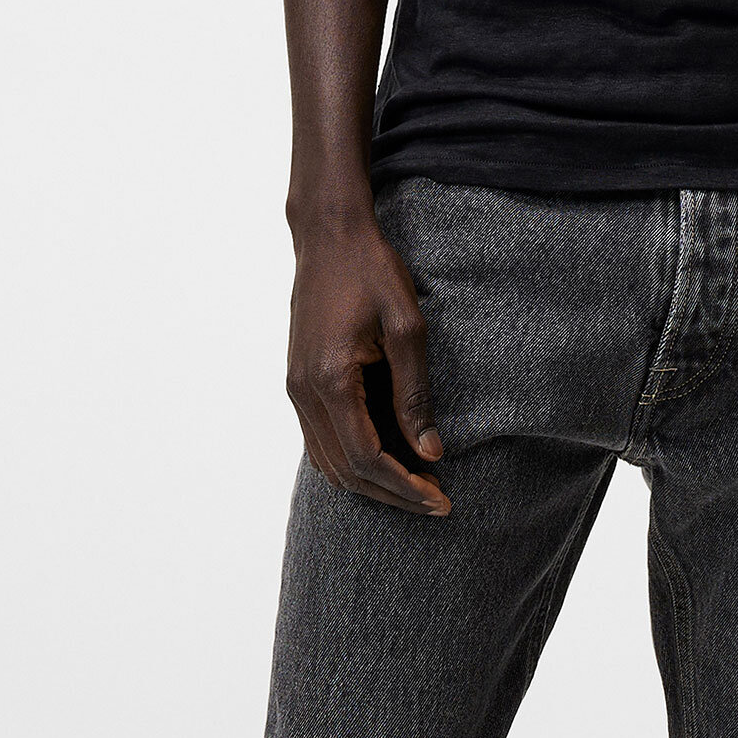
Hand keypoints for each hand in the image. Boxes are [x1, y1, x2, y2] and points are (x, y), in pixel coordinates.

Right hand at [285, 215, 449, 513]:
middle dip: (392, 494)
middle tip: (436, 502)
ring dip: (371, 483)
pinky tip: (385, 460)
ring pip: (328, 463)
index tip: (442, 499)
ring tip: (417, 486)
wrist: (329, 235)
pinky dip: (351, 461)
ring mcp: (295, 389)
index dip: (405, 486)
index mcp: (331, 381)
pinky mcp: (298, 381)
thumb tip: (431, 452)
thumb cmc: (372, 270)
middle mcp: (304, 393)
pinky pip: (319, 441)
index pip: (367, 459)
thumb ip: (415, 394)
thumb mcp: (407, 326)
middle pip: (345, 472)